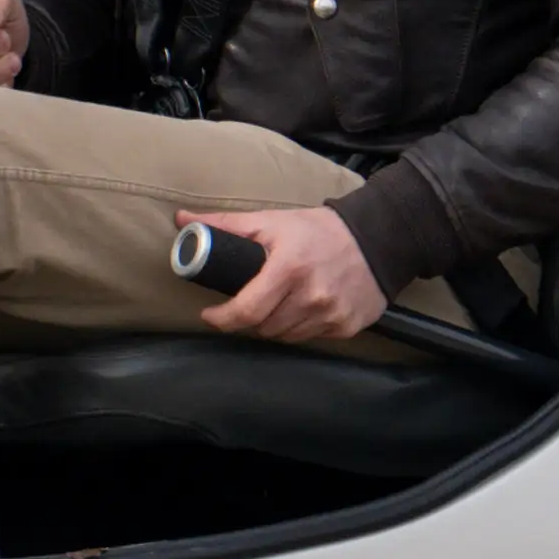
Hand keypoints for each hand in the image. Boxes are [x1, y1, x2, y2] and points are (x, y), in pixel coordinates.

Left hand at [204, 207, 388, 345]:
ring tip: (278, 302)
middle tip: (249, 302)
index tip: (210, 314)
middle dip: (249, 318)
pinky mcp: (346, 327)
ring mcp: (331, 315)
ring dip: (274, 325)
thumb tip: (181, 221)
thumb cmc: (318, 229)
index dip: (223, 318)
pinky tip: (304, 307)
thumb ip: (226, 224)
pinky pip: (310, 338)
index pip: (247, 310)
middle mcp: (312, 296)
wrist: (377, 238)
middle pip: (263, 327)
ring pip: (285, 336)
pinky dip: (300, 327)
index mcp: (289, 268)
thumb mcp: (271, 222)